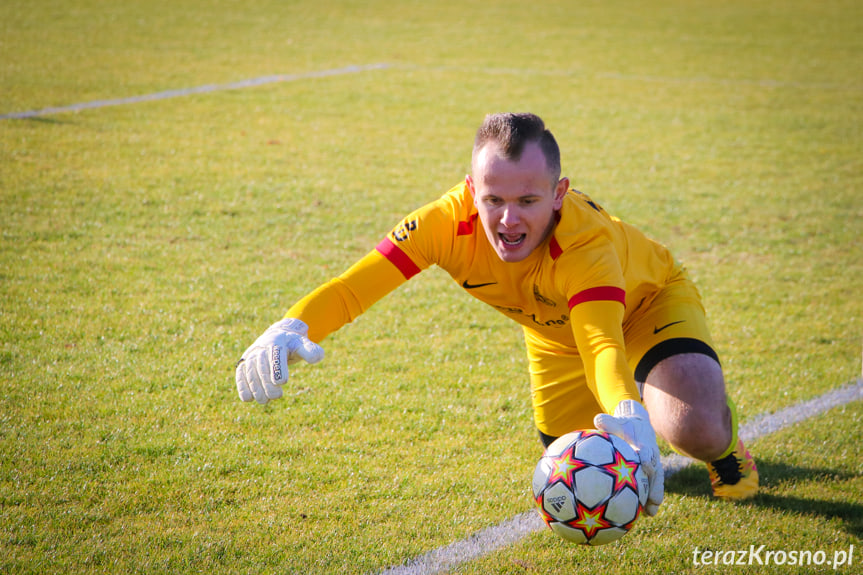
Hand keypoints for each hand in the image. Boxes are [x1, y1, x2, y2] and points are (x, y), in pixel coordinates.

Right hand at [235, 318, 324, 403]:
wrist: (277, 335)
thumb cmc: (292, 344)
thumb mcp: (303, 344)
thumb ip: (310, 350)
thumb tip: (317, 358)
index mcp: (277, 341)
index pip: (275, 354)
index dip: (277, 368)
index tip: (282, 382)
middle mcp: (261, 347)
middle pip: (261, 365)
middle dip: (267, 382)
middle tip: (276, 396)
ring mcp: (251, 354)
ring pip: (249, 370)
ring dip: (255, 387)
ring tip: (264, 401)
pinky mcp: (244, 362)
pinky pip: (241, 373)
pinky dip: (243, 386)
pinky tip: (248, 399)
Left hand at [594, 399, 663, 515]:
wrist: (639, 427)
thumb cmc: (624, 426)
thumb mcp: (617, 423)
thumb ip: (609, 423)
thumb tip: (597, 419)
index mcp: (645, 444)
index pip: (647, 451)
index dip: (646, 457)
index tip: (644, 464)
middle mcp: (652, 458)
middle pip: (656, 473)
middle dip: (656, 486)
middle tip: (655, 499)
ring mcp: (653, 468)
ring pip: (656, 484)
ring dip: (654, 498)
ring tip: (651, 512)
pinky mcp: (651, 476)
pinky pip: (650, 488)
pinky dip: (648, 500)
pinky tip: (644, 515)